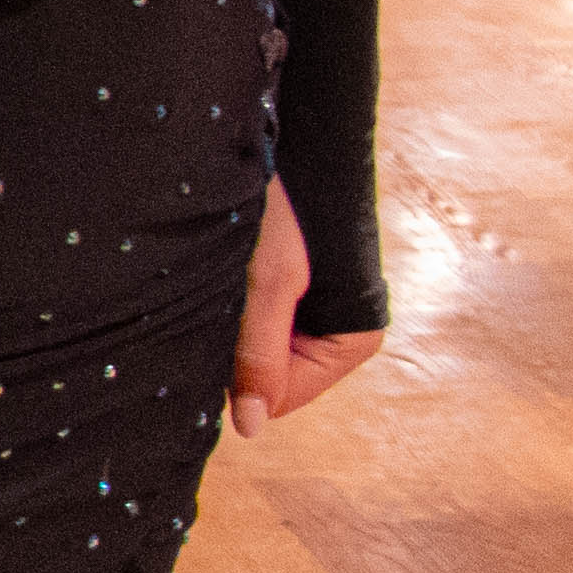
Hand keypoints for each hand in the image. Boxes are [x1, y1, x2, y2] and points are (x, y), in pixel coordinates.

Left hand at [227, 186, 377, 435]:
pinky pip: (251, 325)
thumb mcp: (266, 284)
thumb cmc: (283, 207)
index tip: (218, 332)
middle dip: (236, 351)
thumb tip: (251, 428)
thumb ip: (259, 356)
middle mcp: (338, 334)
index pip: (282, 398)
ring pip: (254, 352)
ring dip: (229, 327)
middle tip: (220, 301)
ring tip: (225, 283)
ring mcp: (314, 315)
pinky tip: (224, 277)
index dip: (243, 378)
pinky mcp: (289, 294)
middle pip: (268, 376)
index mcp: (353, 342)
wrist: (285, 144)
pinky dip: (229, 309)